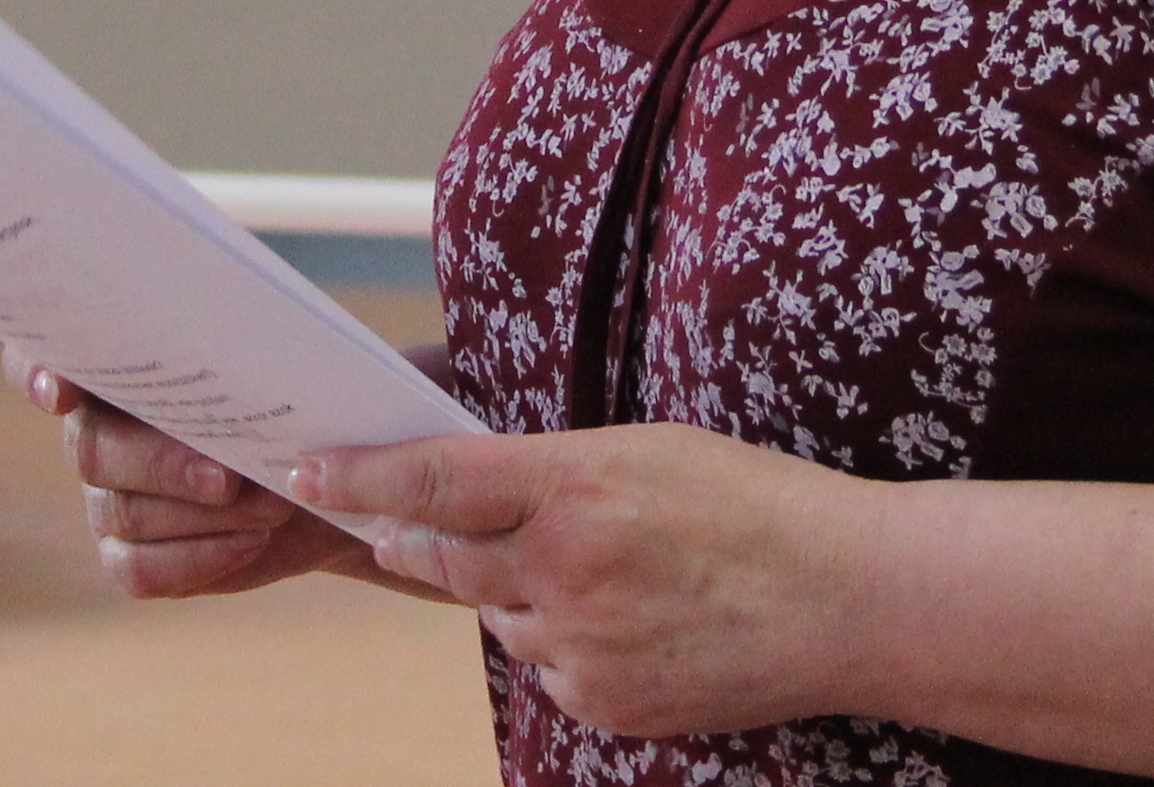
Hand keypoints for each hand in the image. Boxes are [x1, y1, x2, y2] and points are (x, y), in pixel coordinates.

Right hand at [8, 349, 376, 599]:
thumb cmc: (295, 397)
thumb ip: (239, 349)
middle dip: (162, 465)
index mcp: (117, 364)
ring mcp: (107, 497)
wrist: (322, 476)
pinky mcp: (129, 554)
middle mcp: (95, 430)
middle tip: (227, 477)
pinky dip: (199, 558)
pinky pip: (140, 569)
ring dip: (201, 515)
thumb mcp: (280, 361)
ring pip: (125, 512)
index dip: (34, 371)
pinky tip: (250, 541)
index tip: (60, 393)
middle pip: (91, 448)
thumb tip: (241, 350)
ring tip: (272, 506)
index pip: (42, 355)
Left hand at [294, 424, 873, 738]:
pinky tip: (626, 618)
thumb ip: (556, 470)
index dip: (364, 478)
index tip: (310, 469)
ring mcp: (582, 649)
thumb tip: (481, 489)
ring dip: (512, 589)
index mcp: (578, 489)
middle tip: (386, 523)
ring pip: (500, 615)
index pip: (438, 481)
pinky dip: (563, 640)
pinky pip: (548, 667)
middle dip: (409, 537)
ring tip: (595, 564)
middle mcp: (565, 572)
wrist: (843, 601)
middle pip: (444, 556)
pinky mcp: (603, 703)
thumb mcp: (649, 450)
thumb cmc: (755, 505)